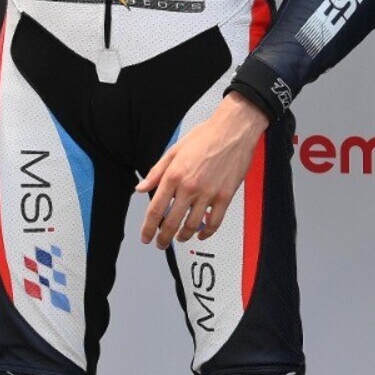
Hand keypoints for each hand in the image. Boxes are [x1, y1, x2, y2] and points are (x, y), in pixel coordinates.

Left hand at [136, 91, 268, 248]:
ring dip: (183, 236)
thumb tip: (141, 189)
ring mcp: (208, 193)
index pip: (155, 210)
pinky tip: (202, 234)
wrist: (233, 130)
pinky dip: (207, 232)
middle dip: (163, 238)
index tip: (146, 237)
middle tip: (161, 244)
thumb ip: (156, 172)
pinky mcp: (225, 196)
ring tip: (180, 238)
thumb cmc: (206, 136)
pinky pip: (215, 221)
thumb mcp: (174, 150)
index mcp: (173, 176)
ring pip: (192, 225)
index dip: (148, 228)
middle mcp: (189, 187)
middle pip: (171, 222)